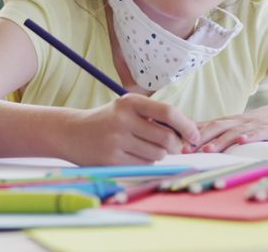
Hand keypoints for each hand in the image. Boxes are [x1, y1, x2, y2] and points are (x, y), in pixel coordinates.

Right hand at [65, 94, 199, 164]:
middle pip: (167, 138)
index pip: (168, 112)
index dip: (187, 125)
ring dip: (159, 154)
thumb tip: (189, 136)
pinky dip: (146, 162)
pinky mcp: (111, 160)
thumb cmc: (109, 120)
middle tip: (173, 146)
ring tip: (145, 147)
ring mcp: (116, 141)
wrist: (71, 133)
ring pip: (157, 155)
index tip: (195, 136)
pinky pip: (144, 165)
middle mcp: (122, 119)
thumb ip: (156, 118)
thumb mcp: (128, 109)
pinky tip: (133, 155)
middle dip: (176, 145)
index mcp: (130, 102)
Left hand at [188, 100, 267, 152]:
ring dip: (220, 141)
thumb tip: (196, 140)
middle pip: (215, 128)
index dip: (190, 135)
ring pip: (233, 133)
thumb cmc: (262, 124)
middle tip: (185, 150)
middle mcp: (238, 122)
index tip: (175, 145)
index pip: (206, 127)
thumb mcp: (239, 127)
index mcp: (229, 123)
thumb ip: (221, 133)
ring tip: (208, 150)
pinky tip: (243, 141)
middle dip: (199, 139)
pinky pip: (258, 133)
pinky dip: (249, 137)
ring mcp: (253, 125)